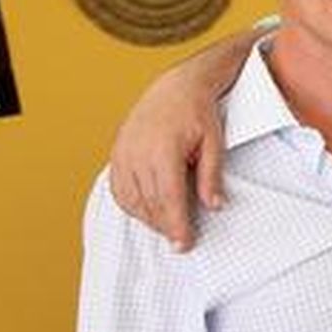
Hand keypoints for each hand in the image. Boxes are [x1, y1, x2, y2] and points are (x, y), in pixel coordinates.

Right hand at [108, 66, 225, 251]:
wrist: (174, 87)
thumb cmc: (197, 113)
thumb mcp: (214, 142)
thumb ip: (211, 176)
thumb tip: (214, 206)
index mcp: (163, 149)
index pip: (168, 197)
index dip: (176, 224)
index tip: (183, 244)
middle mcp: (137, 153)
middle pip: (149, 202)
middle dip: (165, 226)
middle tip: (180, 242)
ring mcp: (123, 153)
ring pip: (132, 199)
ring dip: (149, 218)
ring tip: (168, 228)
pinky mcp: (117, 154)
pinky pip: (118, 189)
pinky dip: (132, 205)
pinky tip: (147, 212)